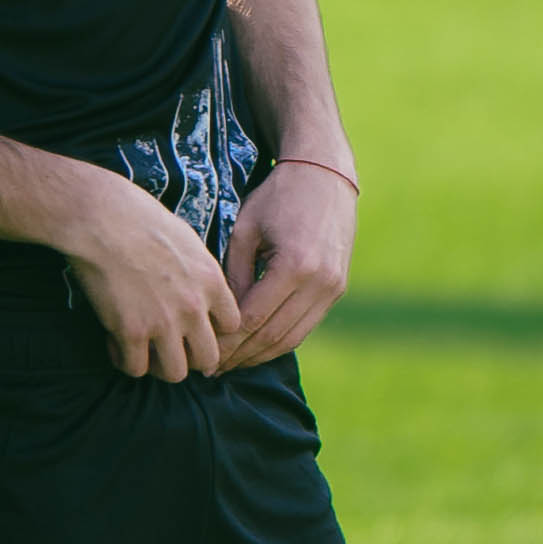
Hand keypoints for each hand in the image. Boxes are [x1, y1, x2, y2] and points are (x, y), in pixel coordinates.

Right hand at [66, 176, 240, 381]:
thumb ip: (198, 270)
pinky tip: (115, 343)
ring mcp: (164, 323)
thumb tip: (196, 284)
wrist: (102, 218)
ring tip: (144, 352)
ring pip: (175, 373)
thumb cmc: (139, 217)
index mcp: (211, 281)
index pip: (233, 325)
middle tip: (173, 350)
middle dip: (192, 359)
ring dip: (159, 367)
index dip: (215, 331)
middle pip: (210, 359)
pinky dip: (125, 360)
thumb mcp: (186, 239)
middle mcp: (194, 307)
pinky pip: (134, 368)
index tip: (197, 327)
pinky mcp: (131, 332)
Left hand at [216, 157, 355, 370]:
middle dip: (240, 356)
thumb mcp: (245, 230)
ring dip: (260, 355)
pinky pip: (306, 326)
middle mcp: (319, 282)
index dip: (227, 342)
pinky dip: (280, 341)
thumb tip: (224, 318)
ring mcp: (333, 288)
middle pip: (273, 335)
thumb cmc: (277, 197)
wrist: (324, 175)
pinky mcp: (337, 289)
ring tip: (231, 364)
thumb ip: (234, 276)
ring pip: (292, 338)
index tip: (205, 354)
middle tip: (212, 368)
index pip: (254, 318)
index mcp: (294, 265)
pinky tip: (256, 347)